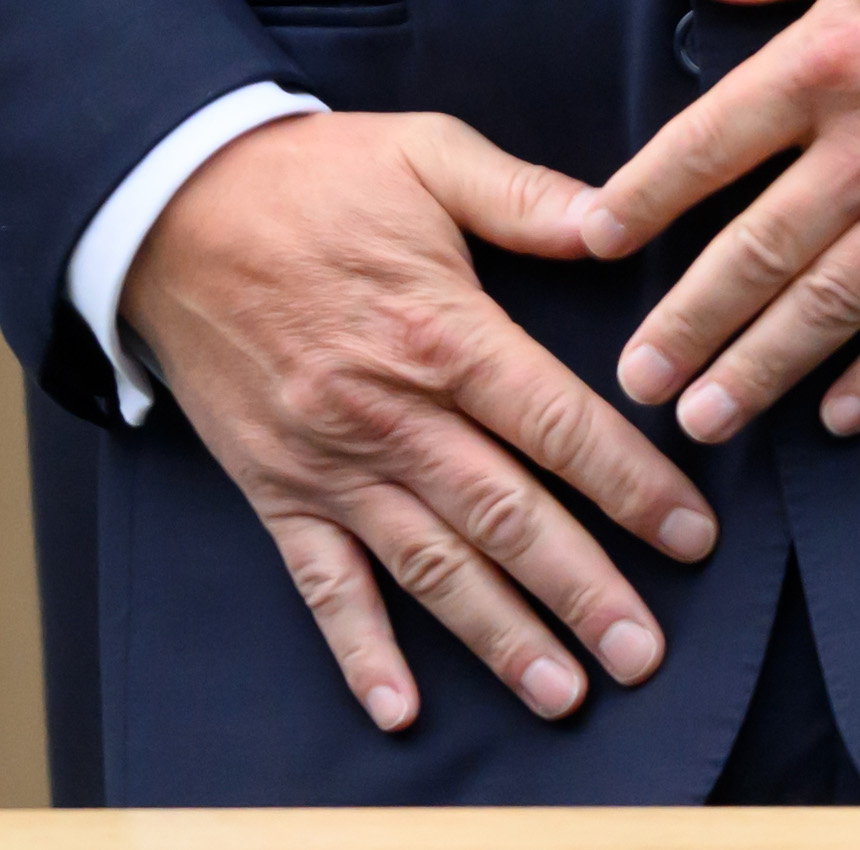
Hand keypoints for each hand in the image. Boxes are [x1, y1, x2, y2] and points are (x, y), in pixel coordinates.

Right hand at [118, 107, 718, 733]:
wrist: (167, 205)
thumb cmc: (308, 177)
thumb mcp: (424, 151)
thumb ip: (524, 195)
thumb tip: (617, 221)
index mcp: (440, 330)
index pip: (557, 423)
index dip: (631, 484)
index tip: (692, 537)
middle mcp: (390, 411)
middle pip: (504, 514)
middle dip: (581, 589)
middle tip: (642, 654)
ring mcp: (329, 460)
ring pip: (429, 564)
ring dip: (499, 634)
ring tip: (563, 693)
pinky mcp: (276, 486)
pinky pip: (320, 582)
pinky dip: (359, 648)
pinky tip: (399, 708)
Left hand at [574, 0, 859, 444]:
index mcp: (828, 57)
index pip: (707, 143)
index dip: (642, 198)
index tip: (588, 244)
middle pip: (758, 249)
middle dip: (689, 321)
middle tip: (632, 380)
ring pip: (834, 303)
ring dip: (765, 367)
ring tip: (706, 419)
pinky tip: (839, 417)